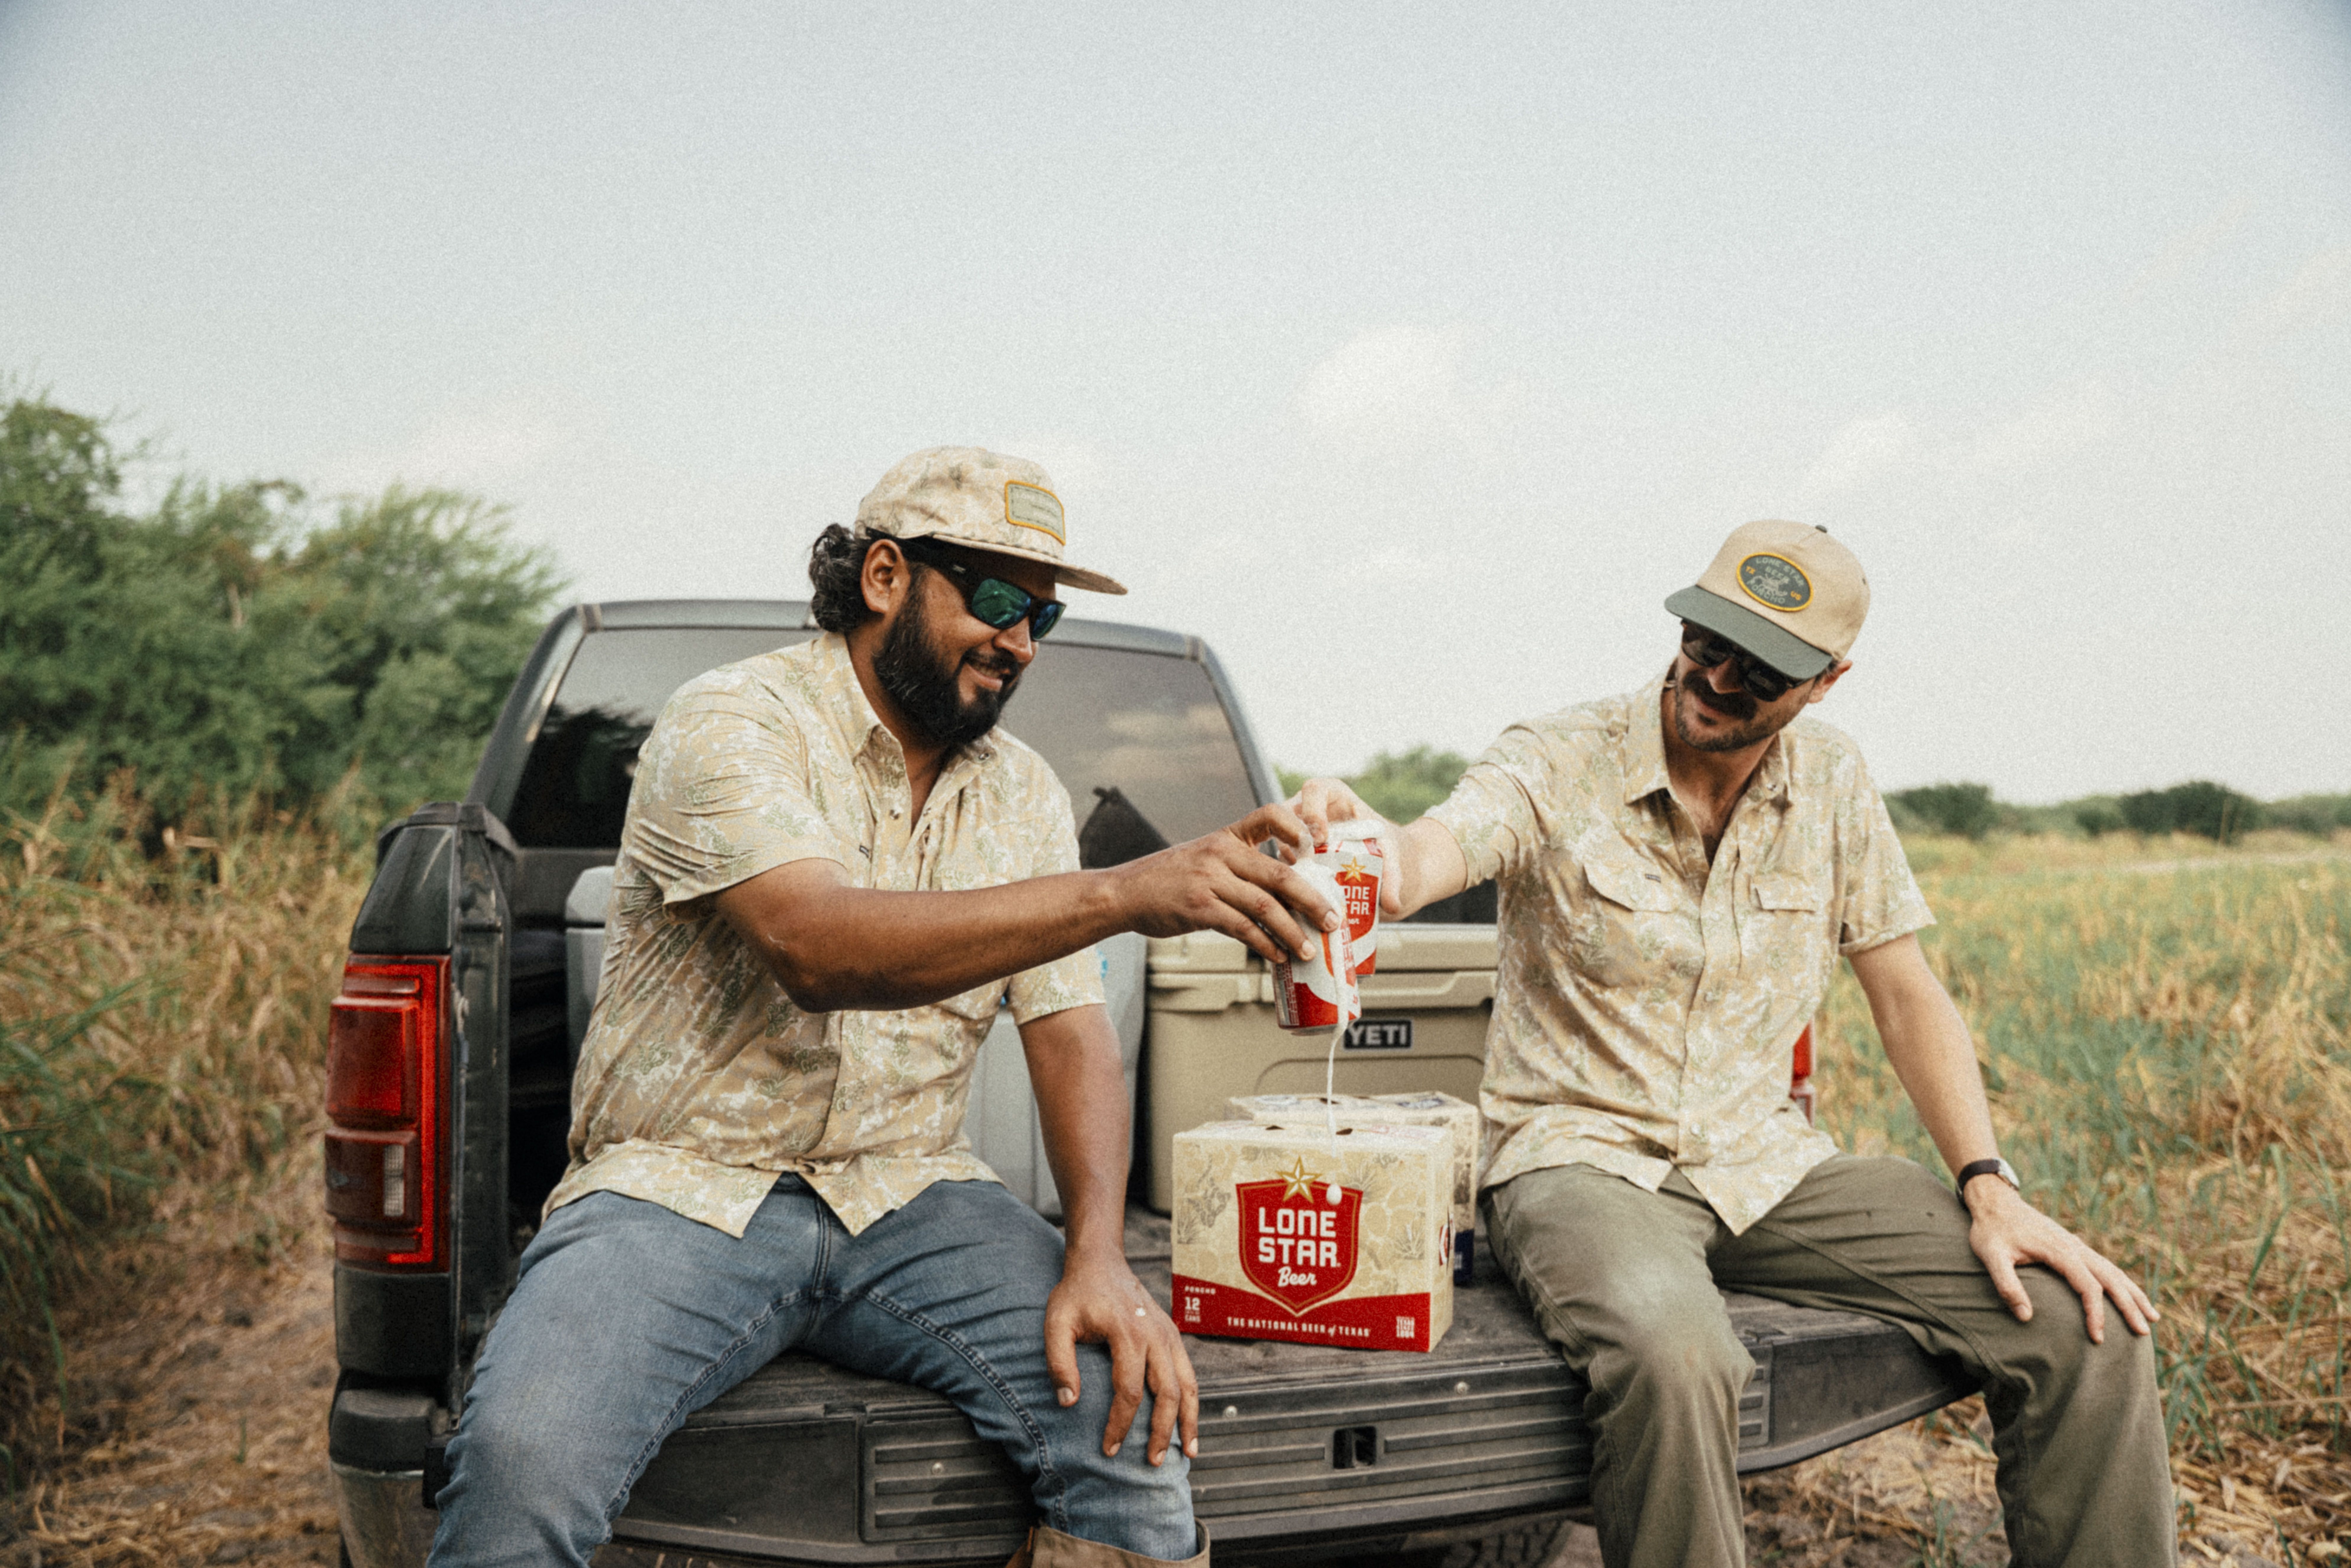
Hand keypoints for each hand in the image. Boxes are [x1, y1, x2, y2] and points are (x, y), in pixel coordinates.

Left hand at [1043, 1249, 1199, 1464]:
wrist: (1101, 1261)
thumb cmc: (1076, 1294)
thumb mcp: (1056, 1322)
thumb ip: (1060, 1362)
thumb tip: (1069, 1402)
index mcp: (1128, 1333)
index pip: (1129, 1390)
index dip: (1120, 1424)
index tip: (1108, 1449)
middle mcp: (1155, 1335)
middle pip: (1166, 1393)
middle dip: (1161, 1432)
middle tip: (1152, 1463)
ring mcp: (1169, 1335)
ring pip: (1187, 1385)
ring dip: (1188, 1421)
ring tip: (1188, 1453)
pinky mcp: (1173, 1336)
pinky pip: (1188, 1374)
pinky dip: (1191, 1401)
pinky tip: (1188, 1423)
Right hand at [1107, 803, 1340, 962]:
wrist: (1124, 892)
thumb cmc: (1169, 879)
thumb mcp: (1203, 858)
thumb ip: (1239, 868)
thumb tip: (1284, 897)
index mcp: (1226, 836)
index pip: (1269, 816)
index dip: (1299, 827)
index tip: (1320, 847)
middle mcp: (1220, 854)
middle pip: (1279, 874)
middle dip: (1312, 900)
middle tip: (1333, 920)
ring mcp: (1209, 880)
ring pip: (1264, 906)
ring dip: (1292, 931)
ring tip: (1309, 949)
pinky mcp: (1199, 908)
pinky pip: (1242, 928)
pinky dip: (1265, 944)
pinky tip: (1277, 955)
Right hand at [1291, 779, 1403, 914]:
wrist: (1372, 855)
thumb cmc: (1378, 843)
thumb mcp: (1388, 855)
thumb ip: (1392, 876)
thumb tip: (1394, 905)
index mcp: (1331, 793)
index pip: (1314, 791)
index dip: (1313, 812)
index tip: (1320, 838)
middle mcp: (1306, 806)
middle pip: (1286, 814)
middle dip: (1293, 840)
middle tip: (1305, 865)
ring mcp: (1292, 827)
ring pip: (1279, 841)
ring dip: (1291, 863)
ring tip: (1305, 885)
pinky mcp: (1287, 849)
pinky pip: (1281, 860)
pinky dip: (1291, 876)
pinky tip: (1301, 893)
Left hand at [1964, 1178, 2157, 1343]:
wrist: (1994, 1202)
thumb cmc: (1991, 1231)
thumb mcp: (1991, 1257)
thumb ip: (2007, 1285)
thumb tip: (2026, 1317)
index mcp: (2059, 1251)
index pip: (2087, 1286)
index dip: (2096, 1313)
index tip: (2098, 1337)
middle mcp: (2074, 1247)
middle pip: (2111, 1278)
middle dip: (2129, 1305)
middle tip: (2144, 1331)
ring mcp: (2076, 1246)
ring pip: (2113, 1271)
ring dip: (2133, 1293)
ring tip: (2152, 1316)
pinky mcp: (2073, 1247)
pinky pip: (2104, 1266)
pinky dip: (2121, 1282)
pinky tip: (2129, 1295)